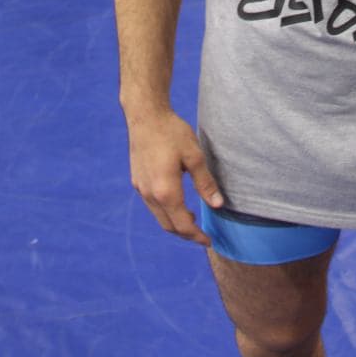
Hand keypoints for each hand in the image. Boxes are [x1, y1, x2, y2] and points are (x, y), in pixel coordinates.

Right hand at [128, 110, 223, 245]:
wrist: (145, 116)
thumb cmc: (172, 133)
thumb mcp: (194, 156)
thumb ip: (205, 183)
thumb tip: (218, 205)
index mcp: (166, 192)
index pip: (182, 225)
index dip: (196, 236)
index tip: (208, 240)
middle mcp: (150, 195)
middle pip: (169, 226)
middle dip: (186, 233)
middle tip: (202, 234)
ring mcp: (141, 188)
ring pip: (159, 216)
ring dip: (175, 222)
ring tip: (191, 218)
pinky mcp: (137, 181)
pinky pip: (152, 205)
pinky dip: (165, 210)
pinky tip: (175, 200)